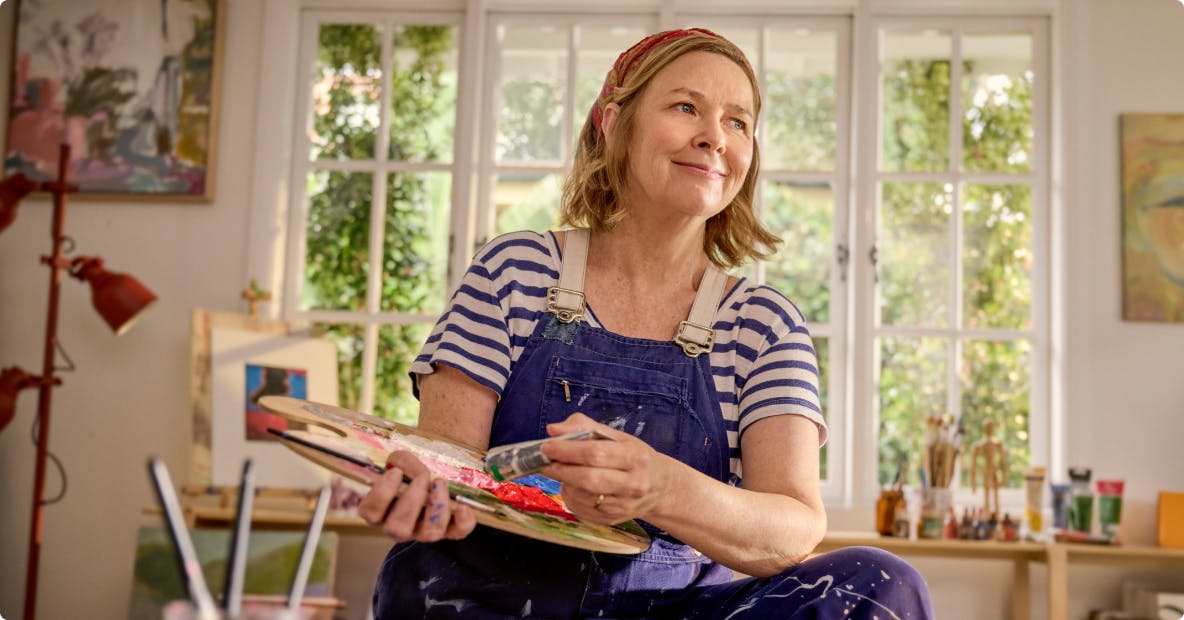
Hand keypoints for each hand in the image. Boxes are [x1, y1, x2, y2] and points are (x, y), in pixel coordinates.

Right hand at [357, 450, 476, 541]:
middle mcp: (400, 527)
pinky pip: (457, 533)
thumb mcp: (401, 462)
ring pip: (429, 534)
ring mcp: (425, 532)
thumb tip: (405, 463)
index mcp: (381, 511)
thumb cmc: (411, 470)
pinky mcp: (449, 531)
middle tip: (422, 477)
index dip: (381, 494)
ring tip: (440, 482)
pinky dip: (463, 522)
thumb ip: (400, 460)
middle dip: (411, 502)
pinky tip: (464, 506)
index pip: (370, 512)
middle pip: (398, 529)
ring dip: (436, 507)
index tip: (395, 472)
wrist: (436, 473)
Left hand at [539, 413, 673, 523]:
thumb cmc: (635, 457)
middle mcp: (633, 484)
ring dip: (564, 483)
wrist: (661, 488)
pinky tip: (573, 486)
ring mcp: (623, 506)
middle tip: (546, 462)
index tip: (547, 446)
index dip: (567, 450)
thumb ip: (585, 427)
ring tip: (562, 472)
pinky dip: (570, 496)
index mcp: (636, 458)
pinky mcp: (613, 520)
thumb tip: (553, 429)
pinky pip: (581, 509)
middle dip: (561, 469)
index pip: (596, 453)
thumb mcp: (618, 436)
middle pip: (588, 479)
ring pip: (582, 496)